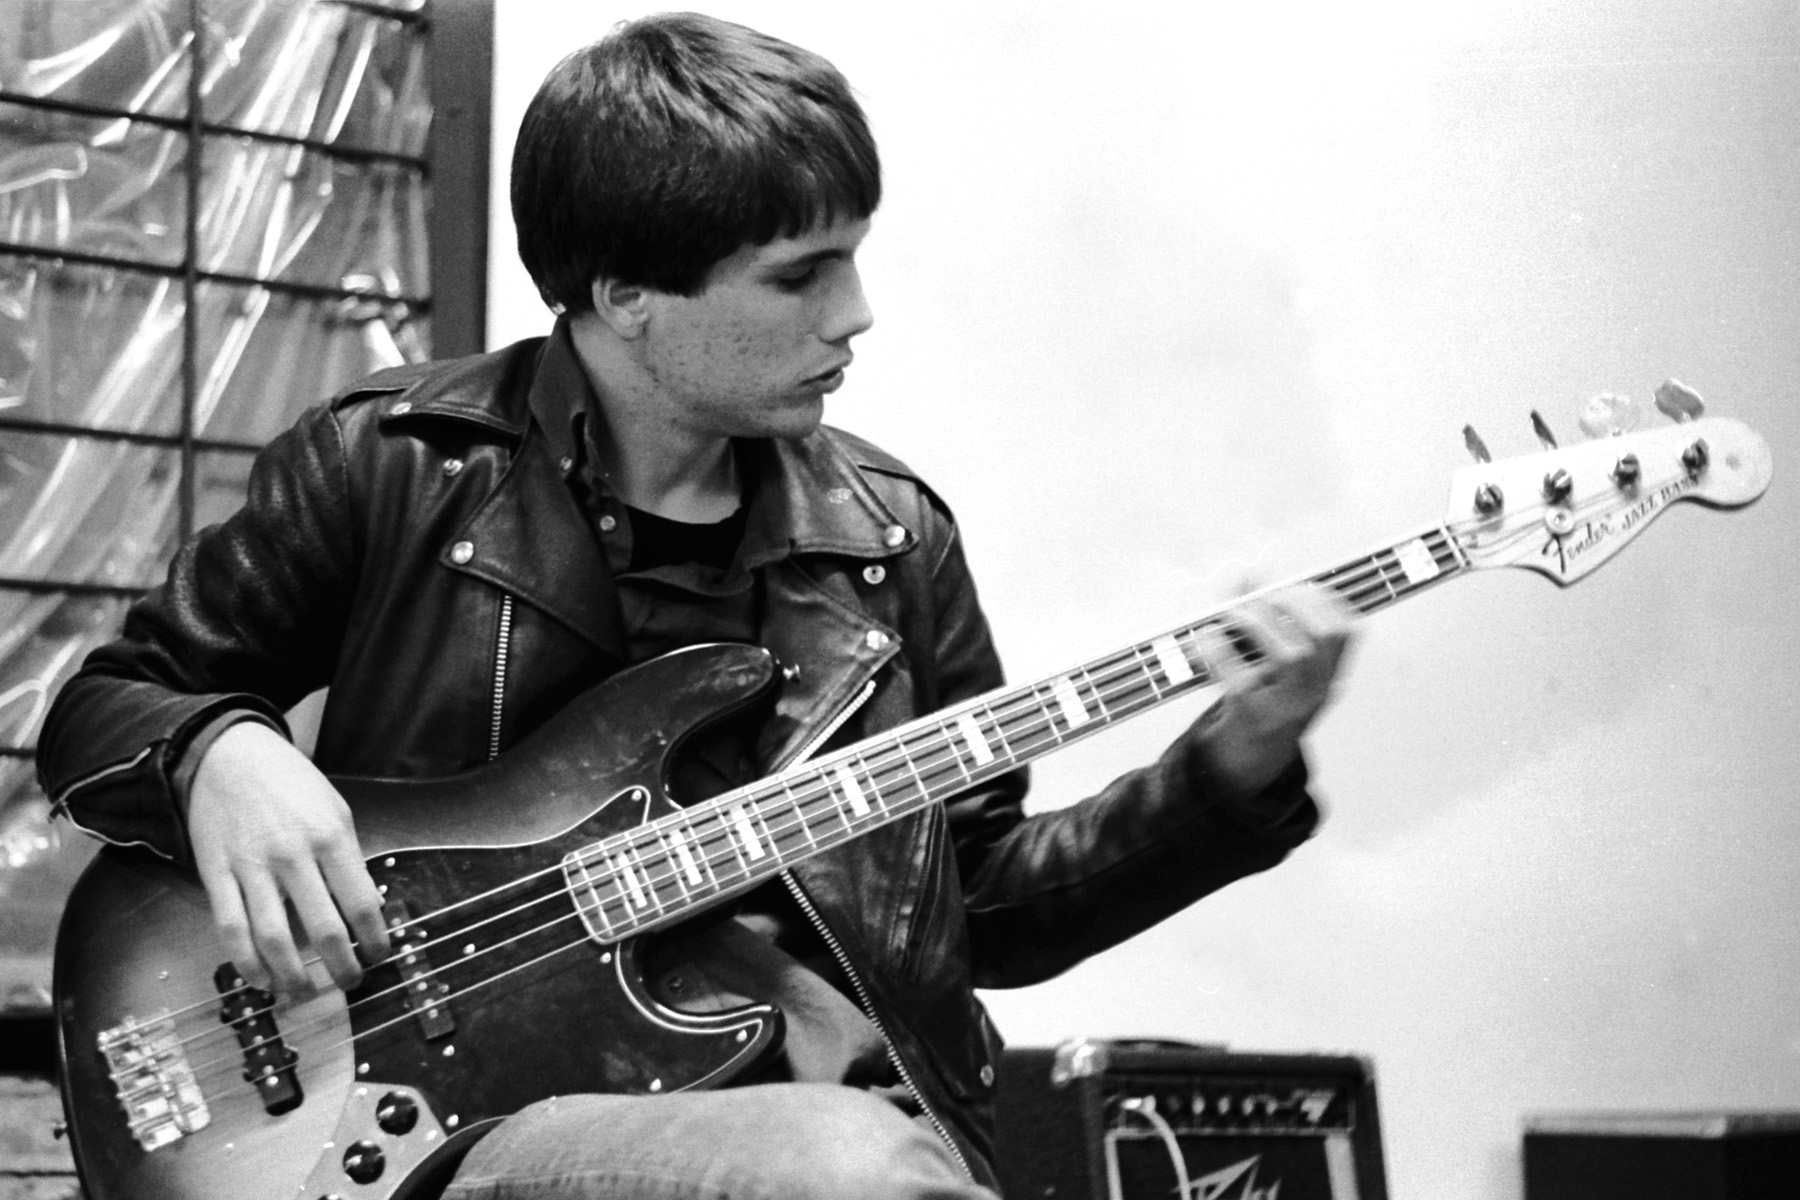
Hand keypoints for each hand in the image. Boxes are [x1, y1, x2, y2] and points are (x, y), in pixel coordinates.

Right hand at [188, 721, 389, 995]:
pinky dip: (247, 963)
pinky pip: (231, 930)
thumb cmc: (290, 784)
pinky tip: (262, 980)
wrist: (228, 755)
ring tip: (306, 993)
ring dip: (293, 977)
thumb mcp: (335, 809)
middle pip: (323, 929)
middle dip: (341, 967)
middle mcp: (293, 856)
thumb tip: (366, 909)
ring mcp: (251, 868)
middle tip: (351, 983)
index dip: (375, 940)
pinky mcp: (216, 875)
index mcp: (331, 837)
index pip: (361, 903)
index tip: (380, 957)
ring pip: (273, 939)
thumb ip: (349, 858)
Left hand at [1190, 583, 1354, 794]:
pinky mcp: (1255, 716)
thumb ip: (1260, 615)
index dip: (1320, 598)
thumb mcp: (1271, 661)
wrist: (1247, 761)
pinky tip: (1205, 639)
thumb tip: (1245, 573)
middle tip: (1258, 598)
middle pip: (1323, 637)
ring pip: (1291, 655)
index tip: (1292, 586)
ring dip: (1258, 622)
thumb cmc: (1261, 700)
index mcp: (1327, 673)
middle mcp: (1317, 690)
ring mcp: (1289, 705)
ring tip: (1233, 614)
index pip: (1345, 629)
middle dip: (1290, 604)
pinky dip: (1219, 650)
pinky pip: (1240, 678)